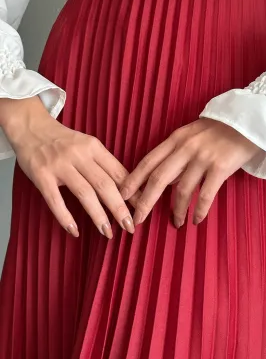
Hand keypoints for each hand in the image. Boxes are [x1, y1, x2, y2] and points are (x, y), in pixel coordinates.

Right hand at [2, 97, 139, 237]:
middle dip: (120, 208)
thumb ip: (104, 164)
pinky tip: (75, 231)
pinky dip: (65, 217)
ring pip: (85, 193)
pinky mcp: (41, 175)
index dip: (132, 193)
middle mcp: (79, 155)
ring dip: (98, 215)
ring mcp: (59, 165)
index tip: (142, 209)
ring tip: (108, 233)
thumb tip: (128, 188)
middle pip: (105, 184)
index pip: (118, 173)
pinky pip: (55, 200)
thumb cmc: (63, 141)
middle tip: (130, 227)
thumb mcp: (87, 145)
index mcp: (94, 147)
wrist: (30, 126)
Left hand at [120, 118, 260, 226]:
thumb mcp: (193, 135)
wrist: (250, 120)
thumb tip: (163, 181)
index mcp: (175, 139)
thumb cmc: (220, 129)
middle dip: (145, 201)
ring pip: (181, 190)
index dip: (133, 180)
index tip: (121, 196)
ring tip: (176, 223)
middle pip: (158, 178)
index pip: (148, 161)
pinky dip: (199, 210)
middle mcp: (185, 148)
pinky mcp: (220, 167)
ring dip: (176, 210)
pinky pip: (205, 195)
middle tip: (137, 219)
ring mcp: (203, 157)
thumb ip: (176, 154)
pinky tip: (196, 220)